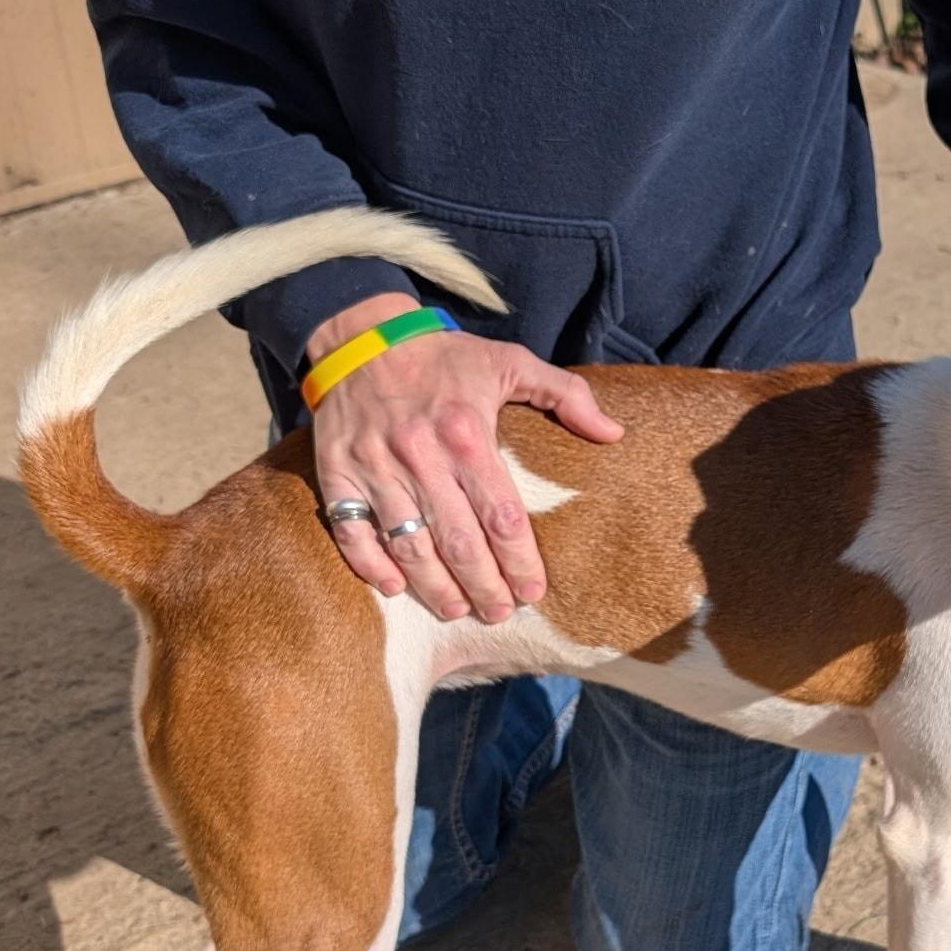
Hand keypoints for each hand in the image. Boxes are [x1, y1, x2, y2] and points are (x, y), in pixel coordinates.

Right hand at [306, 291, 622, 618]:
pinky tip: (396, 588)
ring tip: (457, 610)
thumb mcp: (508, 360)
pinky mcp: (337, 474)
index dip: (520, 562)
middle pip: (460, 543)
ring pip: (410, 546)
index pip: (502, 516)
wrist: (359, 336)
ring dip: (435, 587)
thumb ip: (565, 395)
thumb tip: (613, 433)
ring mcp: (376, 468)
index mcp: (467, 433)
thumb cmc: (443, 357)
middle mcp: (421, 455)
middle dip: (484, 588)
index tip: (533, 592)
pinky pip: (353, 533)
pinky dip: (373, 566)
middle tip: (499, 614)